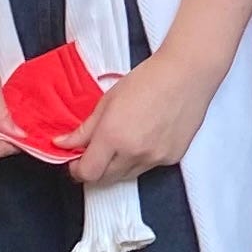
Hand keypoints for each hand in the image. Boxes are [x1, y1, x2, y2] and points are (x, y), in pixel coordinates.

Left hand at [61, 49, 214, 185]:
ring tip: (126, 140)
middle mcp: (133, 152)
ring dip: (119, 165)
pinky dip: (142, 158)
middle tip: (98, 151)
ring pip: (126, 175)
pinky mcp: (172, 157)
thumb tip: (62, 144)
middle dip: (96, 168)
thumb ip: (84, 128)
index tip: (77, 161)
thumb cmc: (149, 79)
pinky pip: (148, 167)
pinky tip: (148, 136)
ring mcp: (154, 157)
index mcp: (112, 135)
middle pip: (104, 179)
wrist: (188, 73)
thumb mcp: (109, 100)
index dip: (77, 170)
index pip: (87, 173)